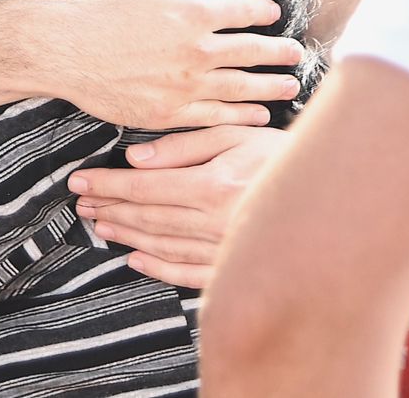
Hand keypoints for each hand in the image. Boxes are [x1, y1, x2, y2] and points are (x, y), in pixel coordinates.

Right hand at [54, 0, 302, 128]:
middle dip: (278, 53)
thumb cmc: (99, 4)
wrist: (61, 47)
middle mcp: (195, 50)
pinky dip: (239, 117)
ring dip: (269, 87)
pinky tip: (257, 116)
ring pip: (239, 88)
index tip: (275, 16)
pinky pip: (213, 117)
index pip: (242, 12)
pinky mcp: (167, 113)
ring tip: (291, 87)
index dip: (262, 13)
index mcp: (192, 12)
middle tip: (298, 55)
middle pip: (250, 52)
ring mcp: (183, 86)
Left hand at [68, 124, 286, 287]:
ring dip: (125, 236)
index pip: (143, 187)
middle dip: (109, 209)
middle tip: (81, 204)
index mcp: (211, 186)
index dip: (107, 185)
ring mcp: (223, 250)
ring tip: (100, 226)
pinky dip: (158, 267)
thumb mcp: (234, 134)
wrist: (329, 191)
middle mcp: (213, 223)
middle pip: (146, 218)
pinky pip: (187, 273)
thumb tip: (136, 160)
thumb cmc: (280, 153)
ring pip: (161, 246)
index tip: (79, 182)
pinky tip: (136, 259)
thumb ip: (183, 147)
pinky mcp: (234, 267)